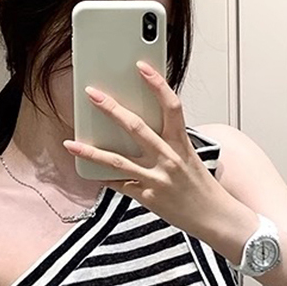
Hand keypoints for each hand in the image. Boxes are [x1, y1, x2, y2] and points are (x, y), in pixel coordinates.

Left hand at [62, 60, 229, 237]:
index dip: (156, 84)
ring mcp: (156, 179)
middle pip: (136, 127)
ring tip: (72, 143)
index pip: (171, 106)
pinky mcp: (147, 197)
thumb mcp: (189, 157)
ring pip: (117, 160)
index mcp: (181, 144)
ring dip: (91, 150)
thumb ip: (168, 141)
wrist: (214, 217)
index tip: (141, 67)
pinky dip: (102, 177)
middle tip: (92, 94)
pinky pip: (118, 185)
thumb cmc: (201, 186)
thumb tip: (141, 126)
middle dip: (111, 108)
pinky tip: (87, 170)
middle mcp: (168, 159)